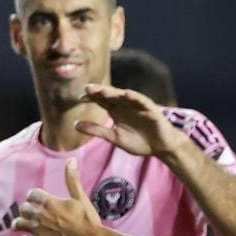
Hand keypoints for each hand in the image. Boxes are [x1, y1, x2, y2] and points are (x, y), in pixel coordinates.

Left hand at [16, 159, 103, 235]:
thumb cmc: (88, 220)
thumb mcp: (80, 198)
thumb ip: (72, 180)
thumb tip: (71, 160)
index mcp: (49, 202)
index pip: (32, 194)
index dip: (33, 197)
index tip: (35, 200)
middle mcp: (40, 215)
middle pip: (24, 208)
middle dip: (26, 210)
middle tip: (29, 214)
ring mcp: (38, 231)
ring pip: (19, 224)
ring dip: (19, 224)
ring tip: (20, 225)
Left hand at [72, 83, 187, 160]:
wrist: (160, 147)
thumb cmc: (139, 141)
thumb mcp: (114, 137)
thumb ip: (97, 131)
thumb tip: (75, 124)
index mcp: (116, 111)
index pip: (101, 101)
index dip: (91, 98)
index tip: (79, 98)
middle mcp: (125, 105)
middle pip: (110, 95)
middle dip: (99, 91)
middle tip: (87, 88)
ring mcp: (138, 105)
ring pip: (124, 96)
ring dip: (114, 92)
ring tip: (102, 90)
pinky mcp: (150, 109)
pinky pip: (142, 101)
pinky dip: (135, 97)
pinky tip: (127, 94)